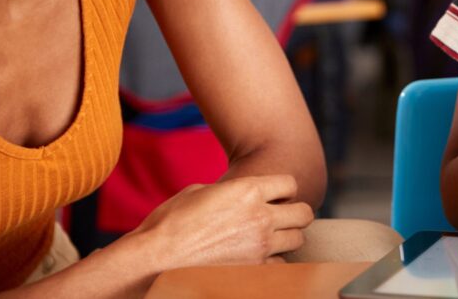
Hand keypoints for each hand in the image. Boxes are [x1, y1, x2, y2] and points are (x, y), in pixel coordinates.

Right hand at [134, 174, 314, 269]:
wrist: (153, 261)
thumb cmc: (169, 224)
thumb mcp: (200, 191)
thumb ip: (231, 190)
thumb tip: (240, 193)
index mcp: (248, 190)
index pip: (290, 184)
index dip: (283, 190)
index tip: (274, 197)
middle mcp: (261, 217)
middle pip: (304, 213)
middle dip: (294, 214)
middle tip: (280, 218)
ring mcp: (260, 247)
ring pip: (297, 240)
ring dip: (286, 239)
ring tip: (268, 239)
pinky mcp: (254, 272)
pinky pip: (280, 265)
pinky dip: (272, 262)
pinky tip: (257, 259)